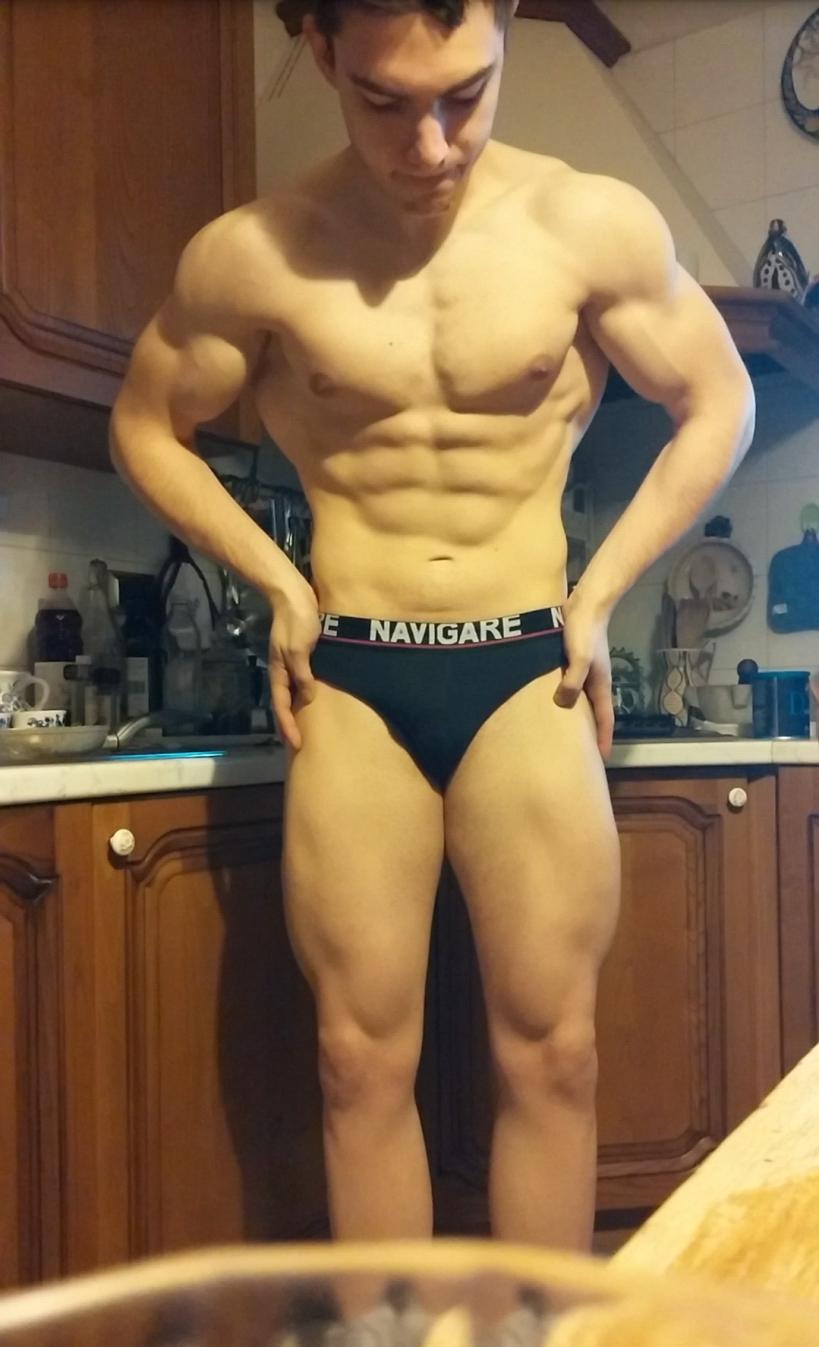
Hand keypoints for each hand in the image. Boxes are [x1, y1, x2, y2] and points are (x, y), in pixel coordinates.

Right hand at [268, 574, 320, 750]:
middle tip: (299, 744)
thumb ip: (302, 674)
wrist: (293, 594)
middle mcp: (283, 670)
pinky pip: (302, 681)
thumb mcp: (299, 649)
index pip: (281, 706)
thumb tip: (307, 698)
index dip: (288, 726)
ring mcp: (291, 662)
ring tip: (307, 728)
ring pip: (293, 693)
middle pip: (284, 703)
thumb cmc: (297, 621)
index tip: (296, 744)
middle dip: (290, 724)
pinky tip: (314, 698)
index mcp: (279, 671)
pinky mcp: (301, 654)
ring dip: (298, 711)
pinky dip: (305, 694)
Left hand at [553, 595, 614, 758]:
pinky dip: (562, 699)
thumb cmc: (584, 631)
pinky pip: (567, 687)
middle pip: (593, 713)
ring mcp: (583, 672)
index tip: (602, 760)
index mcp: (600, 684)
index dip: (603, 739)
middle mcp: (593, 682)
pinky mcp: (571, 662)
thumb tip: (564, 704)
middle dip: (589, 734)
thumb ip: (573, 680)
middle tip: (580, 754)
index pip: (605, 719)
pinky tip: (547, 704)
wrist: (586, 603)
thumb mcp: (580, 657)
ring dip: (574, 718)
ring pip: (579, 701)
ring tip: (561, 734)